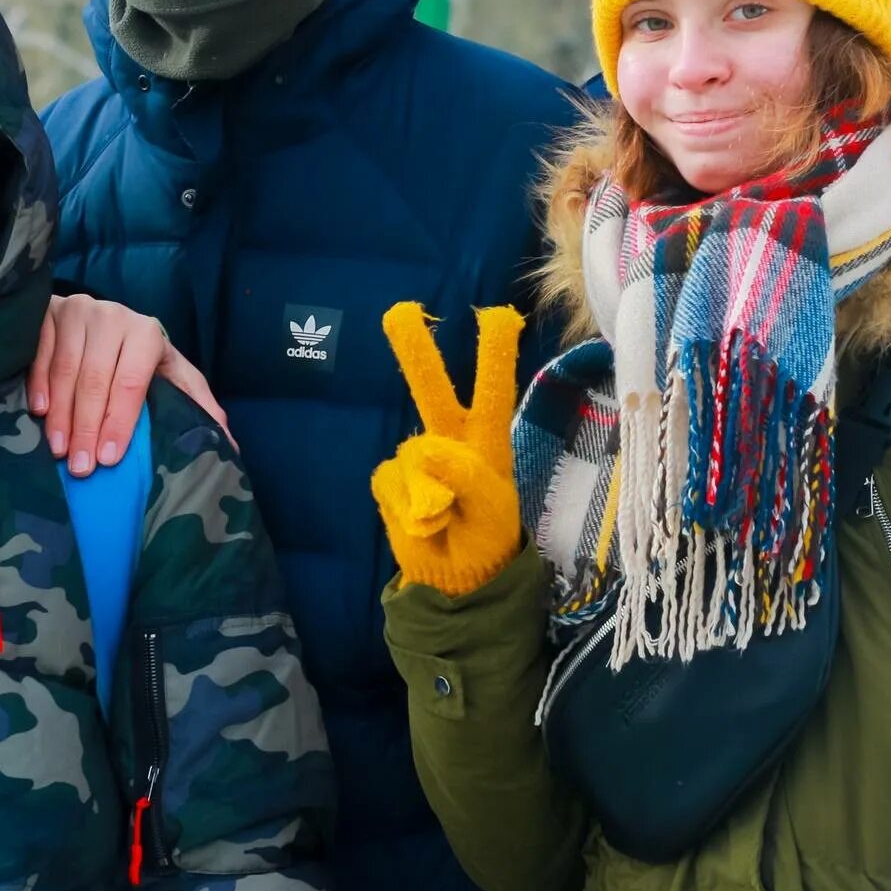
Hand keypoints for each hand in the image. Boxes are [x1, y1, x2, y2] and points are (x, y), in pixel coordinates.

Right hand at [32, 293, 228, 475]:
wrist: (104, 319)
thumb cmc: (142, 358)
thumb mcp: (175, 376)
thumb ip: (199, 406)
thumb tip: (229, 444)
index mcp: (147, 333)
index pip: (131, 383)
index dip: (120, 422)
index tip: (109, 459)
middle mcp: (113, 317)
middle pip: (96, 380)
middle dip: (87, 428)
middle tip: (81, 467)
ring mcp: (78, 312)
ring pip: (65, 370)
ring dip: (61, 415)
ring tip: (60, 451)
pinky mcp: (48, 313)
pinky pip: (40, 354)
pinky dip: (38, 386)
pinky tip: (40, 414)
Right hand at [371, 303, 525, 596]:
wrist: (456, 578)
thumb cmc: (486, 536)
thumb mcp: (490, 509)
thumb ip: (465, 475)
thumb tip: (425, 448)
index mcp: (485, 440)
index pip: (492, 389)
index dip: (494, 353)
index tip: (501, 315)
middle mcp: (449, 439)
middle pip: (431, 389)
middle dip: (415, 351)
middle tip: (398, 311)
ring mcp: (417, 460)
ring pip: (410, 453)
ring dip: (422, 490)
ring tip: (441, 522)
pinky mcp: (392, 481)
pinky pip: (389, 481)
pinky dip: (403, 505)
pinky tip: (420, 523)